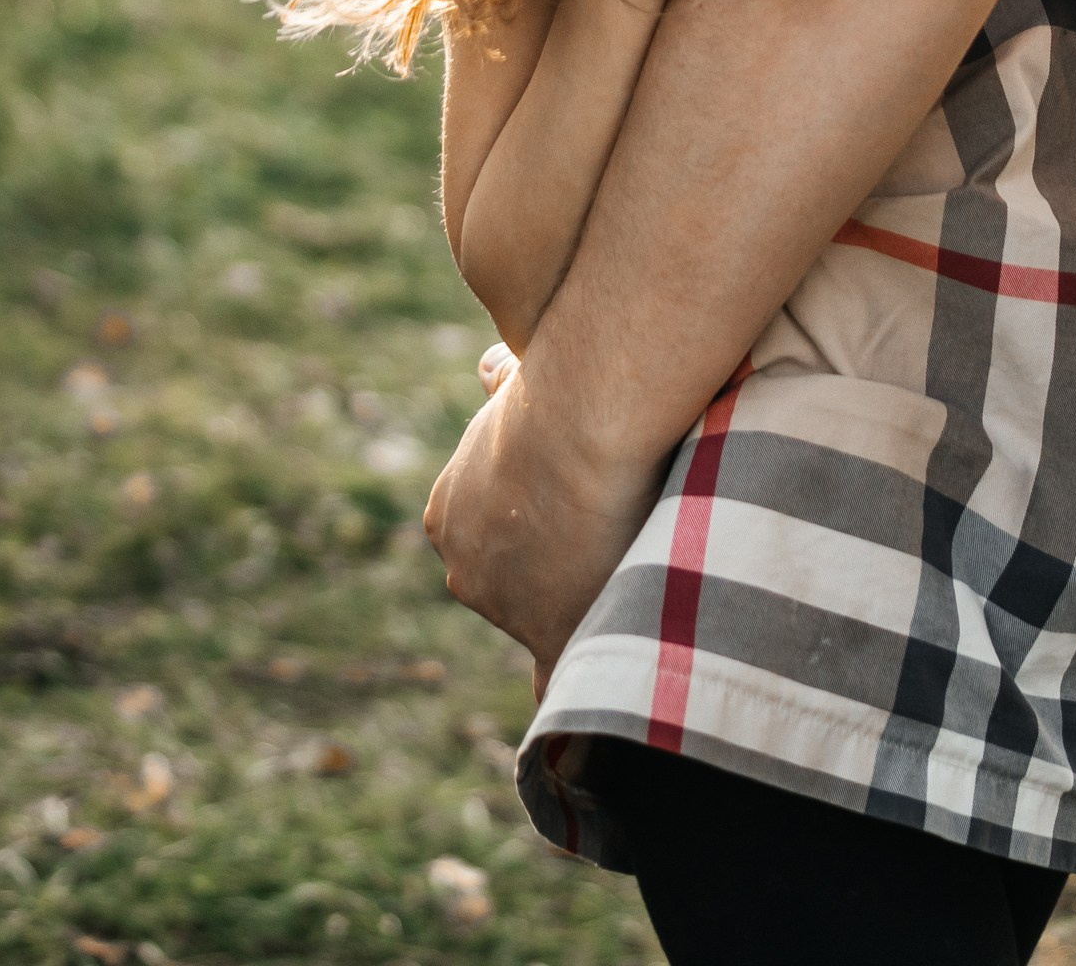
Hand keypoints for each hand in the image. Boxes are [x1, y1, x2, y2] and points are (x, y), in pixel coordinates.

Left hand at [424, 349, 657, 679]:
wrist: (580, 428)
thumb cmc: (553, 395)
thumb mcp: (513, 382)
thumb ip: (500, 382)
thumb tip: (488, 368)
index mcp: (448, 515)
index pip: (482, 538)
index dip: (523, 528)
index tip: (559, 516)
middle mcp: (464, 571)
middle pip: (507, 584)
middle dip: (546, 570)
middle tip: (601, 538)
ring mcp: (504, 609)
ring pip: (539, 618)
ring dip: (575, 604)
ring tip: (627, 571)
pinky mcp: (551, 632)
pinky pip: (554, 677)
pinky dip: (569, 685)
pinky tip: (592, 708)